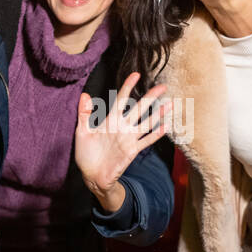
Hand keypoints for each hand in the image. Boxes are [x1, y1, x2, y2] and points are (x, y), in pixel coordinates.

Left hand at [74, 72, 169, 212]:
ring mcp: (129, 138)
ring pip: (147, 123)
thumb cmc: (86, 154)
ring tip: (170, 104)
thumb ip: (84, 113)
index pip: (122, 99)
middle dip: (151, 97)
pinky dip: (156, 134)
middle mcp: (123, 127)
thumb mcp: (81, 132)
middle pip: (139, 108)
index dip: (128, 86)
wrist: (91, 176)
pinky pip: (146, 140)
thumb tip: (85, 94)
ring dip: (159, 114)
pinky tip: (165, 126)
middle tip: (164, 86)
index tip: (136, 74)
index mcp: (110, 120)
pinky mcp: (132, 151)